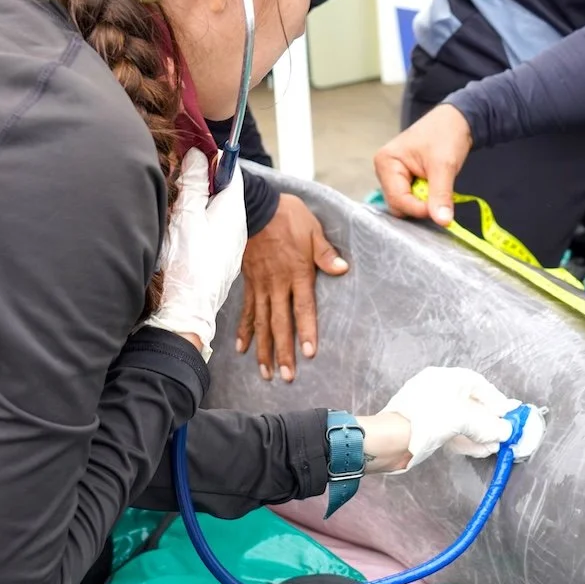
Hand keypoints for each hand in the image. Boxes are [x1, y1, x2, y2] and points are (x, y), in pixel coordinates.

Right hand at [144, 150, 246, 360]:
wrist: (187, 309)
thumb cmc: (189, 263)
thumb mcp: (187, 216)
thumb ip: (194, 184)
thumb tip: (198, 155)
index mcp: (233, 212)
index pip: (231, 174)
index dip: (216, 159)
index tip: (197, 149)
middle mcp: (237, 227)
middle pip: (224, 192)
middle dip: (205, 179)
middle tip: (182, 169)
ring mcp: (228, 245)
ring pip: (216, 212)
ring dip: (200, 201)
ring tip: (180, 196)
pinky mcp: (218, 258)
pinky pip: (211, 230)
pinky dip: (199, 221)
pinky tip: (183, 225)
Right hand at [235, 193, 348, 381]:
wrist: (256, 207)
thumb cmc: (289, 217)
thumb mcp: (314, 231)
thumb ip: (325, 254)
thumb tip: (342, 269)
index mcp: (298, 273)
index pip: (303, 308)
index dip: (306, 331)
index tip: (307, 354)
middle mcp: (278, 284)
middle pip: (280, 323)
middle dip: (283, 352)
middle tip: (285, 376)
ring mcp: (261, 286)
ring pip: (262, 323)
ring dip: (264, 349)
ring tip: (266, 372)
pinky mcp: (249, 283)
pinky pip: (247, 311)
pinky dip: (245, 331)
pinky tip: (242, 349)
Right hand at [375, 104, 472, 224]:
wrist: (457, 120)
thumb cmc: (446, 134)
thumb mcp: (444, 166)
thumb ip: (441, 195)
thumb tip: (443, 221)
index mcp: (386, 162)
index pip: (397, 199)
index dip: (419, 209)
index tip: (441, 211)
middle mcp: (385, 170)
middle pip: (398, 204)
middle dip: (420, 206)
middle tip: (441, 199)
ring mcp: (394, 175)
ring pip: (405, 203)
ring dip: (424, 203)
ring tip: (439, 189)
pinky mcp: (404, 179)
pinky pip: (412, 198)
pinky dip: (425, 199)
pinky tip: (436, 190)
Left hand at [377, 367, 543, 473]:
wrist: (391, 440)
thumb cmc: (428, 421)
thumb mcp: (463, 420)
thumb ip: (487, 426)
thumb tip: (505, 431)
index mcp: (446, 378)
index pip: (479, 385)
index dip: (496, 400)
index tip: (509, 414)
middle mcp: (438, 389)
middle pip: (471, 403)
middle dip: (488, 421)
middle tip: (503, 434)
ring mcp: (430, 407)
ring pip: (461, 418)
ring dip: (479, 432)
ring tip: (493, 446)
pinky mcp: (424, 426)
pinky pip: (450, 428)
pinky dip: (465, 438)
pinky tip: (478, 450)